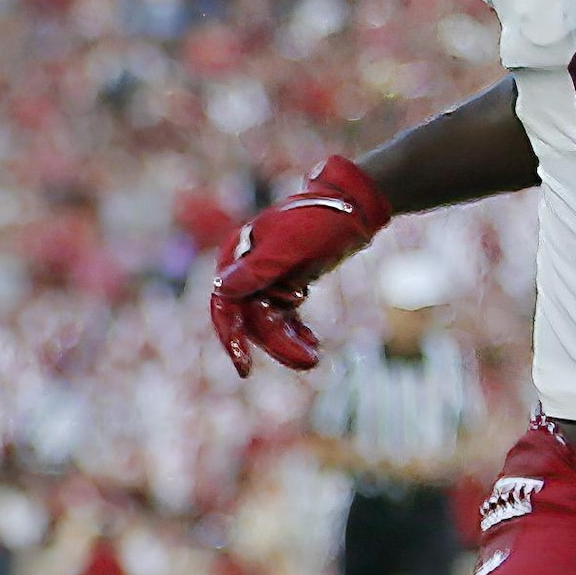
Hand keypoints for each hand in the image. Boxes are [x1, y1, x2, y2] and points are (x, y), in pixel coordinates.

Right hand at [208, 157, 389, 374]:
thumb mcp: (289, 247)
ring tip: (314, 357)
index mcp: (237, 256)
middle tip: (308, 361)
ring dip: (289, 343)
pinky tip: (313, 345)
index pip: (225, 305)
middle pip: (251, 320)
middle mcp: (245, 270)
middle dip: (277, 344)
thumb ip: (256, 269)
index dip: (231, 337)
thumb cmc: (320, 220)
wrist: (354, 206)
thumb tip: (221, 290)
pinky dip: (295, 333)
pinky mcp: (284, 285)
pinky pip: (282, 319)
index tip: (245, 368)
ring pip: (268, 323)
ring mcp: (265, 279)